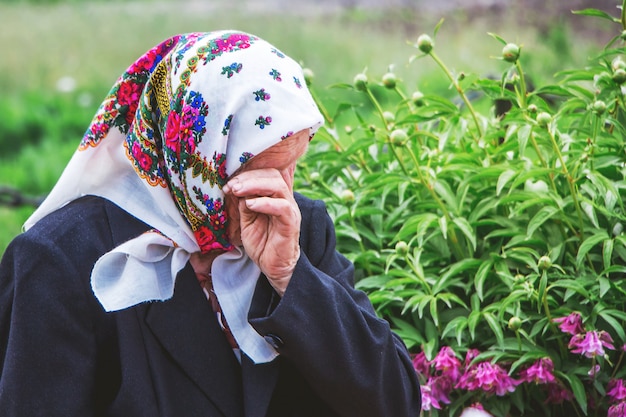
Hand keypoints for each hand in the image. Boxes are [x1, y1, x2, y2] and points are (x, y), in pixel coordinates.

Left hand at [223, 167, 300, 294]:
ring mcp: (290, 210)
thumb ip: (244, 203)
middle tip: (231, 185)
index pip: (266, 174)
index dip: (247, 174)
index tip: (229, 183)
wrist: (274, 267)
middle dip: (248, 177)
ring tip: (237, 191)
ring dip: (254, 186)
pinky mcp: (291, 223)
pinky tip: (250, 205)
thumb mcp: (247, 220)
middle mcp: (285, 200)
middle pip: (272, 175)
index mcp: (275, 197)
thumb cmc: (262, 243)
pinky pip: (282, 207)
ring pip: (277, 187)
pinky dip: (265, 203)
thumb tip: (236, 188)